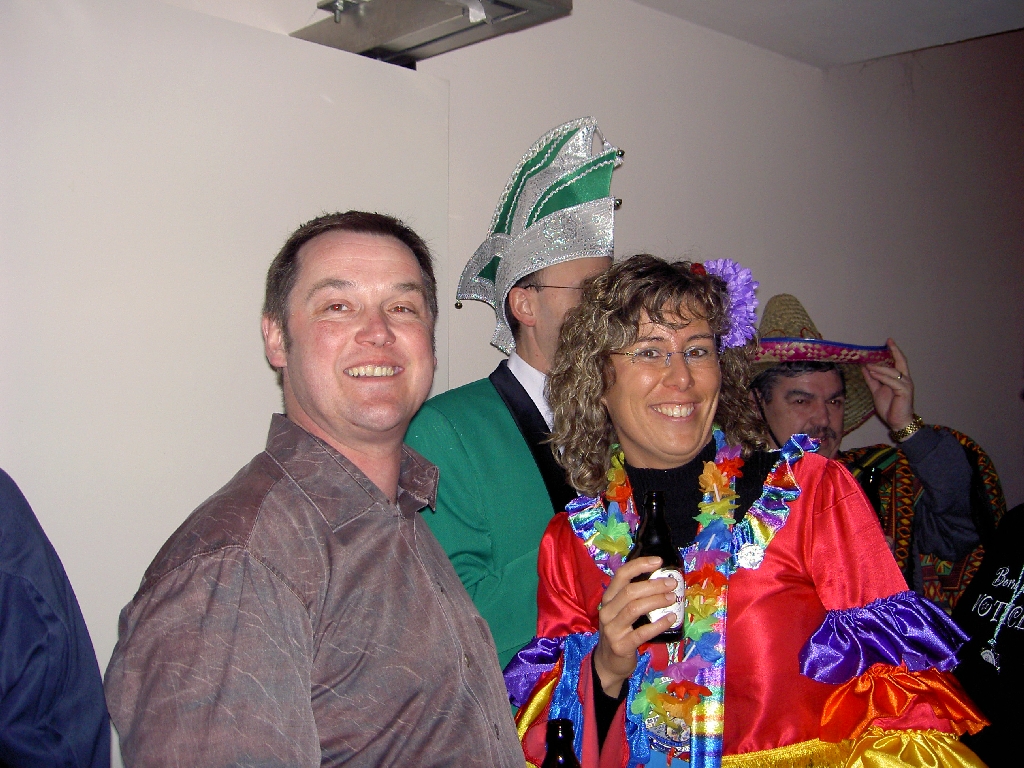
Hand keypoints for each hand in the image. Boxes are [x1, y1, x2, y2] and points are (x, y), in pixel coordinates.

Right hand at [593, 557, 678, 696]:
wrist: (609, 663)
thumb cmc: (621, 632)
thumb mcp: (621, 612)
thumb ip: (634, 597)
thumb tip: (662, 580)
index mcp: (608, 599)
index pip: (621, 575)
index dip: (640, 565)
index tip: (659, 561)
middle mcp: (607, 611)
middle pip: (630, 591)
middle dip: (653, 584)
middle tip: (672, 584)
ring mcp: (612, 629)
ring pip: (634, 608)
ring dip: (656, 601)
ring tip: (673, 598)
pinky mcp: (620, 646)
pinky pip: (642, 632)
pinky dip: (658, 624)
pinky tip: (670, 618)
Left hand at [862, 339, 914, 431]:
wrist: (897, 422)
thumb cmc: (890, 407)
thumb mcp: (877, 391)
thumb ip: (872, 379)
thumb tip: (865, 367)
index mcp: (899, 379)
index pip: (898, 361)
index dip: (894, 351)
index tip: (888, 341)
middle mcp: (905, 380)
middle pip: (901, 362)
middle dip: (894, 351)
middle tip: (887, 342)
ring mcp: (906, 385)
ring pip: (893, 372)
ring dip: (880, 367)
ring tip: (869, 364)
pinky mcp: (904, 392)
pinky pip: (892, 381)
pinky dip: (882, 377)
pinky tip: (874, 373)